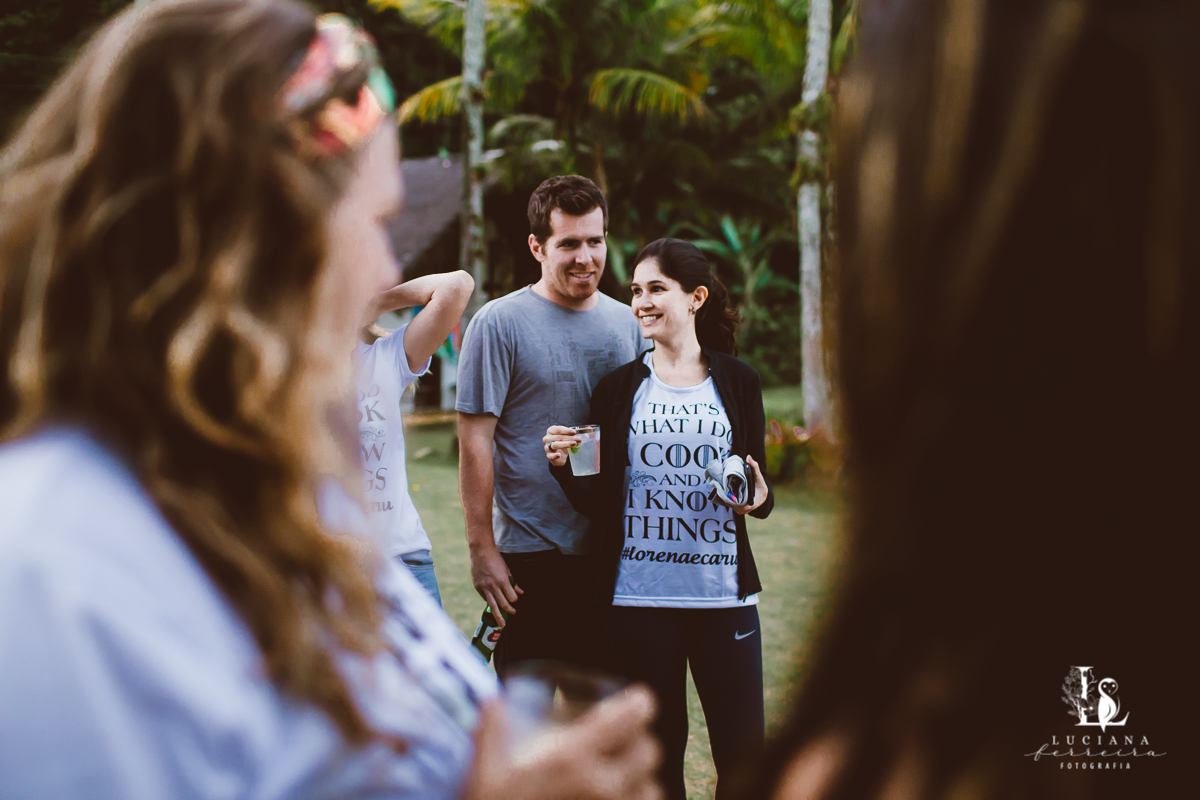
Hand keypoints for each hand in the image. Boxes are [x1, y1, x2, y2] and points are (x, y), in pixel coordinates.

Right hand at [463, 688, 661, 799]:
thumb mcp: (481, 774)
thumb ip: (488, 731)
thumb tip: (489, 700)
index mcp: (570, 758)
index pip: (631, 717)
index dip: (639, 703)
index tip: (636, 701)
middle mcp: (600, 786)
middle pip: (649, 752)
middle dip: (638, 741)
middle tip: (620, 741)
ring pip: (651, 789)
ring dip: (640, 779)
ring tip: (619, 778)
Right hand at [469, 542, 521, 624]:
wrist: (481, 551)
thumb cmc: (496, 558)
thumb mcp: (507, 569)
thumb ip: (513, 582)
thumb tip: (520, 593)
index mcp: (503, 581)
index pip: (511, 598)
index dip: (514, 601)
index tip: (515, 601)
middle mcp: (493, 586)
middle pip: (503, 604)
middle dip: (509, 611)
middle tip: (512, 614)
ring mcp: (484, 587)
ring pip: (493, 606)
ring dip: (498, 616)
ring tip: (501, 624)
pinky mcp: (478, 587)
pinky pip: (485, 598)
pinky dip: (490, 602)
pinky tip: (493, 604)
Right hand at [542, 425, 578, 467]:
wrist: (560, 454)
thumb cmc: (564, 442)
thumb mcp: (567, 437)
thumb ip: (571, 434)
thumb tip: (580, 434)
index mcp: (551, 431)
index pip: (557, 429)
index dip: (566, 430)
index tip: (575, 432)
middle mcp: (547, 438)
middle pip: (558, 437)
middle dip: (569, 438)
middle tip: (579, 439)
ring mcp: (547, 447)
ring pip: (555, 445)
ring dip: (565, 444)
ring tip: (574, 444)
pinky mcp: (548, 455)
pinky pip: (550, 455)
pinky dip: (555, 455)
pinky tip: (559, 455)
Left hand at [728, 455, 767, 515]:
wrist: (761, 495)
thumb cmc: (760, 487)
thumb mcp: (759, 477)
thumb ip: (754, 467)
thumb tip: (748, 457)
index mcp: (752, 504)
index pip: (738, 502)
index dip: (732, 495)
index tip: (728, 487)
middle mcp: (744, 510)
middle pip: (731, 502)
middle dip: (727, 493)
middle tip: (723, 483)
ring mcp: (739, 510)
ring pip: (729, 502)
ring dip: (725, 494)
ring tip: (723, 485)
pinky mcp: (736, 509)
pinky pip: (728, 503)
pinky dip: (726, 496)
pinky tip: (724, 489)